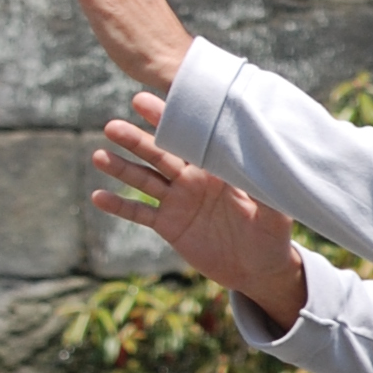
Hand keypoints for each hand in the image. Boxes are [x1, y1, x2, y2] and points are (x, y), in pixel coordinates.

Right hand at [92, 100, 306, 330]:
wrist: (260, 268)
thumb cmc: (272, 233)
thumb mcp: (274, 208)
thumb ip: (264, 186)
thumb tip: (265, 162)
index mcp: (216, 168)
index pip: (189, 139)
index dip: (168, 122)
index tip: (145, 104)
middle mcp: (192, 179)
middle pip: (159, 155)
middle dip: (136, 140)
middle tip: (112, 126)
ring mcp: (177, 201)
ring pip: (144, 180)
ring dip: (121, 168)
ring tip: (99, 156)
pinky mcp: (168, 225)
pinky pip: (140, 214)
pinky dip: (120, 206)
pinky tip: (98, 197)